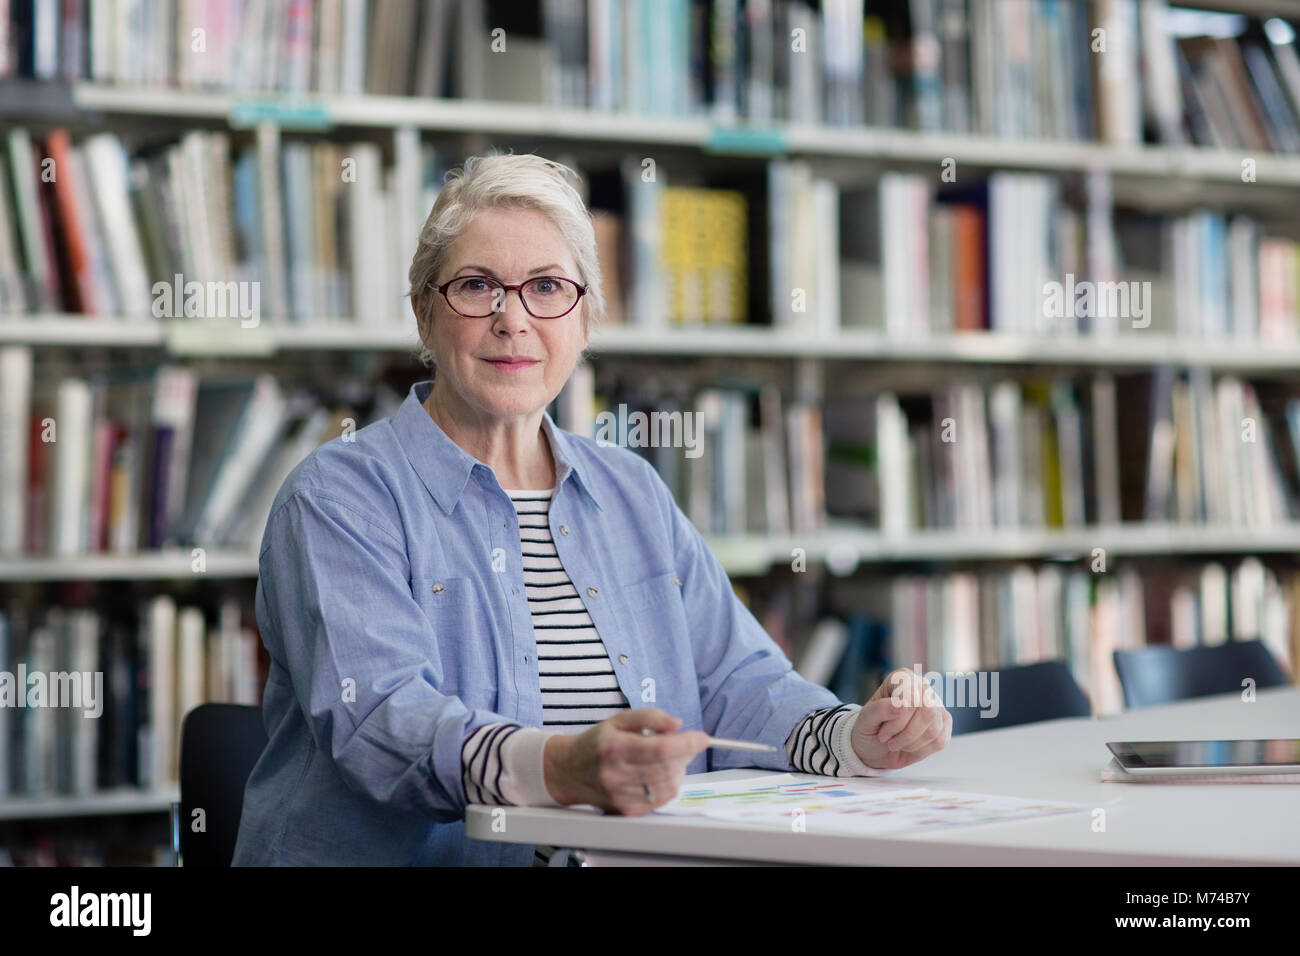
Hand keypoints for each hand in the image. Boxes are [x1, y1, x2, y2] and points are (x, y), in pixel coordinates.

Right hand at [543, 709, 708, 813]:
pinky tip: (662, 774)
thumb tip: (677, 724)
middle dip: (685, 754)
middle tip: (685, 745)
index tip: (702, 738)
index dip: (685, 743)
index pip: (659, 748)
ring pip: (667, 786)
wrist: (569, 771)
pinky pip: (660, 800)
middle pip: (666, 767)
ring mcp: (621, 795)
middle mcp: (616, 774)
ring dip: (679, 770)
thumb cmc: (596, 743)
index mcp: (614, 747)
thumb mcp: (619, 720)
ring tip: (670, 758)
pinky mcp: (626, 809)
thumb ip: (649, 717)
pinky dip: (670, 785)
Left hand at [849, 668, 950, 770]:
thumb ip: (880, 709)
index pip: (911, 694)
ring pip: (934, 728)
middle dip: (906, 733)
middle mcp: (922, 688)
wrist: (875, 747)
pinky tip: (908, 747)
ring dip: (910, 743)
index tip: (883, 731)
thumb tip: (903, 704)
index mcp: (902, 678)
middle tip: (887, 739)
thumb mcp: (864, 719)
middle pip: (927, 711)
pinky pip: (940, 740)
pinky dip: (920, 750)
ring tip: (894, 743)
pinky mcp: (944, 724)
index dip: (899, 718)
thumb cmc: (869, 728)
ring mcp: (936, 705)